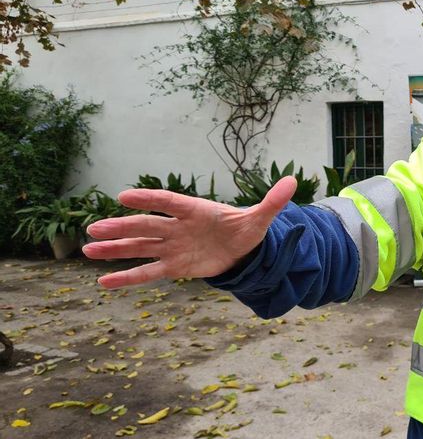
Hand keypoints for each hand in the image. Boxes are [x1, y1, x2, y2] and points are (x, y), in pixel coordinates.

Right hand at [82, 177, 296, 288]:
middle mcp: (179, 227)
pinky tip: (104, 282)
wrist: (242, 249)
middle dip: (122, 227)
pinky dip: (127, 277)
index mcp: (196, 210)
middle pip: (147, 226)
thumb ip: (272, 201)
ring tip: (88, 250)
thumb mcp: (262, 218)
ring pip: (140, 247)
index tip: (123, 197)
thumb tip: (294, 181)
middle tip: (94, 228)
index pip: (169, 202)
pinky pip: (147, 272)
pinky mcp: (174, 267)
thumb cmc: (246, 229)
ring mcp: (173, 247)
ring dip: (116, 249)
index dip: (149, 199)